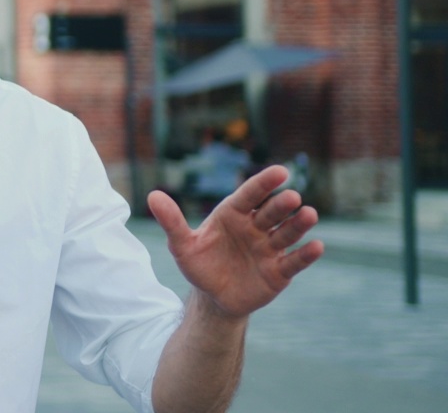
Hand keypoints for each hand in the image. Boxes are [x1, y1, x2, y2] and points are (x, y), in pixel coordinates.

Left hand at [148, 166, 324, 318]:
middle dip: (281, 205)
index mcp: (233, 214)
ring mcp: (269, 248)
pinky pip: (295, 261)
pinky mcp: (279, 271)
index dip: (263, 183)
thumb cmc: (199, 265)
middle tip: (291, 197)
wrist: (213, 297)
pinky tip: (317, 246)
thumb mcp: (182, 245)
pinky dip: (306, 254)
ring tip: (308, 214)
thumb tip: (152, 195)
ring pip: (287, 233)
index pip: (249, 195)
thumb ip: (171, 222)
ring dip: (298, 224)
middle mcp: (255, 227)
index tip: (279, 171)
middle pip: (270, 212)